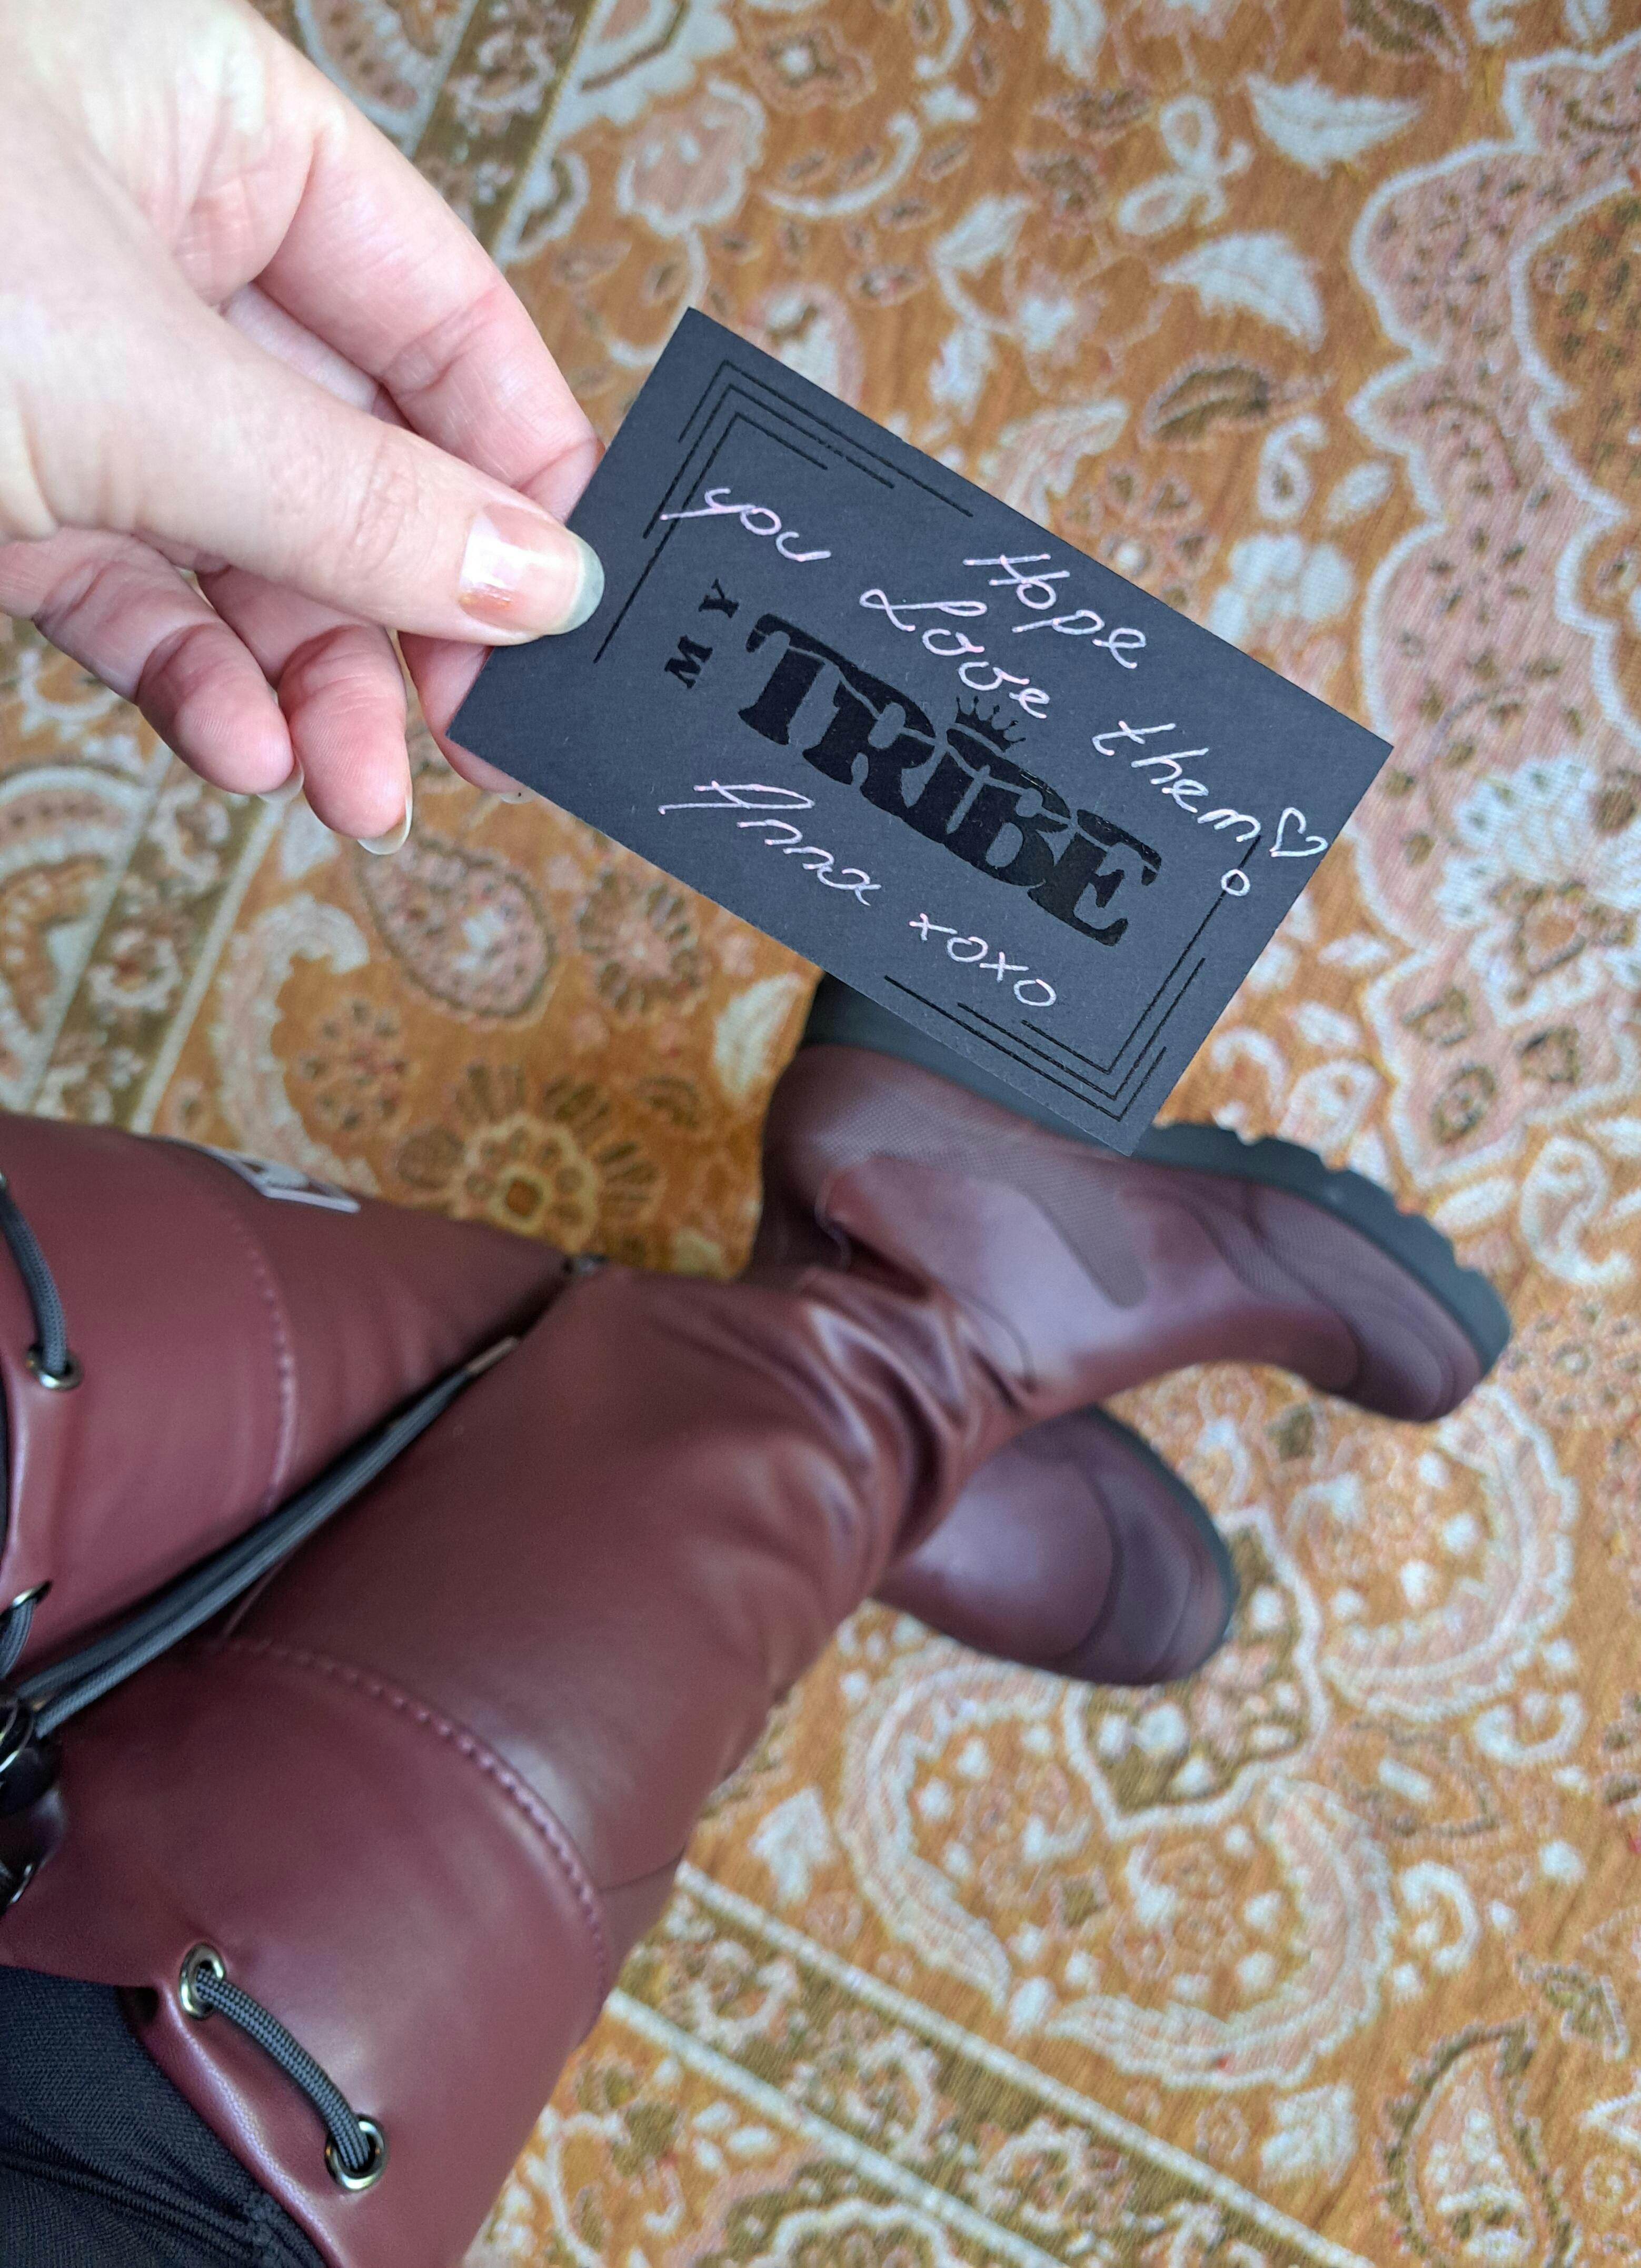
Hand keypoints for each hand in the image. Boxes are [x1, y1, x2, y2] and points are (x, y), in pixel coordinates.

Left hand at [0, 0, 599, 846]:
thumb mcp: (143, 385)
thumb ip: (357, 501)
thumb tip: (542, 579)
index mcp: (221, 136)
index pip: (441, 312)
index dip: (522, 466)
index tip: (569, 609)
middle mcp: (159, 248)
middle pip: (353, 457)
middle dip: (406, 618)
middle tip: (465, 744)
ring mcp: (74, 373)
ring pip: (249, 547)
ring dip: (310, 682)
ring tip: (355, 791)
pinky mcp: (4, 483)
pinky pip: (136, 591)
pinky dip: (191, 677)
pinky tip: (236, 748)